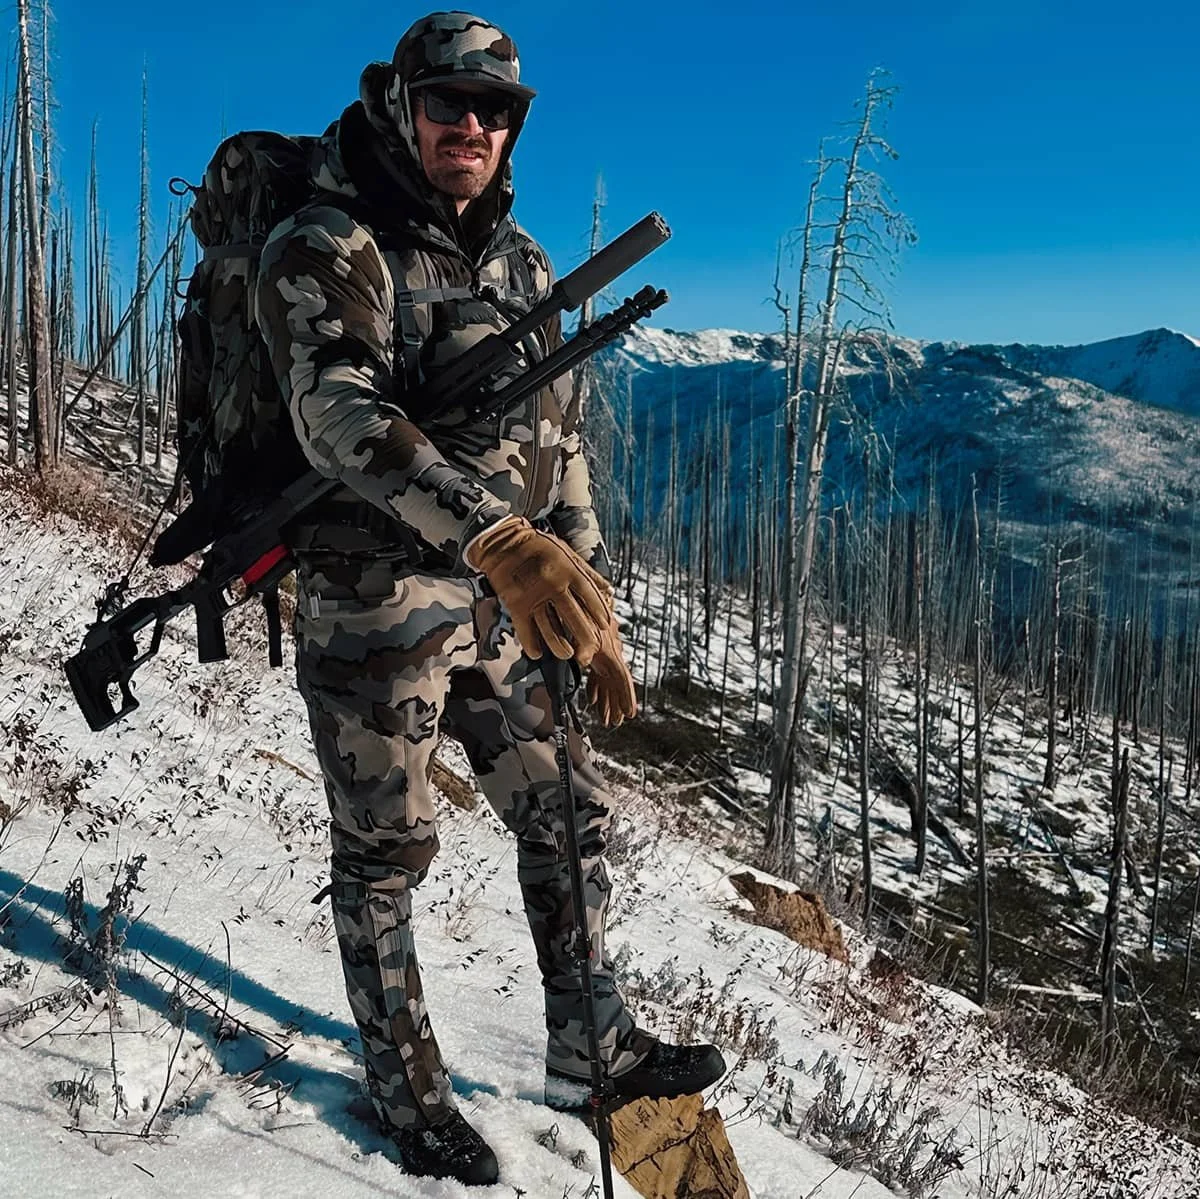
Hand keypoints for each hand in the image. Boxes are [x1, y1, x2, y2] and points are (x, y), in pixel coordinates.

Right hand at [465, 516, 609, 665]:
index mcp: (568, 569)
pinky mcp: (516, 604)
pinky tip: (537, 653)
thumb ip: (588, 572)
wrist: (502, 542)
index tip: (605, 625)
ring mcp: (534, 595)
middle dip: (584, 637)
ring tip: (566, 654)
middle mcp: (554, 584)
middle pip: (574, 617)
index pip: (589, 595)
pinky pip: (525, 630)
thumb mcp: (567, 552)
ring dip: (560, 646)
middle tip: (590, 649)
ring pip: (550, 628)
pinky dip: (531, 644)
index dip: (599, 612)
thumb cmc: (538, 546)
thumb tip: (609, 590)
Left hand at [586, 615, 637, 726]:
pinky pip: (599, 676)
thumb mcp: (586, 628)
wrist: (587, 597)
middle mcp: (612, 656)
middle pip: (617, 685)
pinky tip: (592, 700)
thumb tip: (581, 660)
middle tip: (616, 723)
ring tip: (605, 719)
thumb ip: (584, 644)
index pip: (622, 679)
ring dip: (607, 701)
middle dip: (617, 705)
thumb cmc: (588, 612)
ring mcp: (605, 656)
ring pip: (608, 683)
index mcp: (611, 653)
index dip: (627, 697)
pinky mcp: (597, 654)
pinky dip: (596, 689)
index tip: (631, 714)